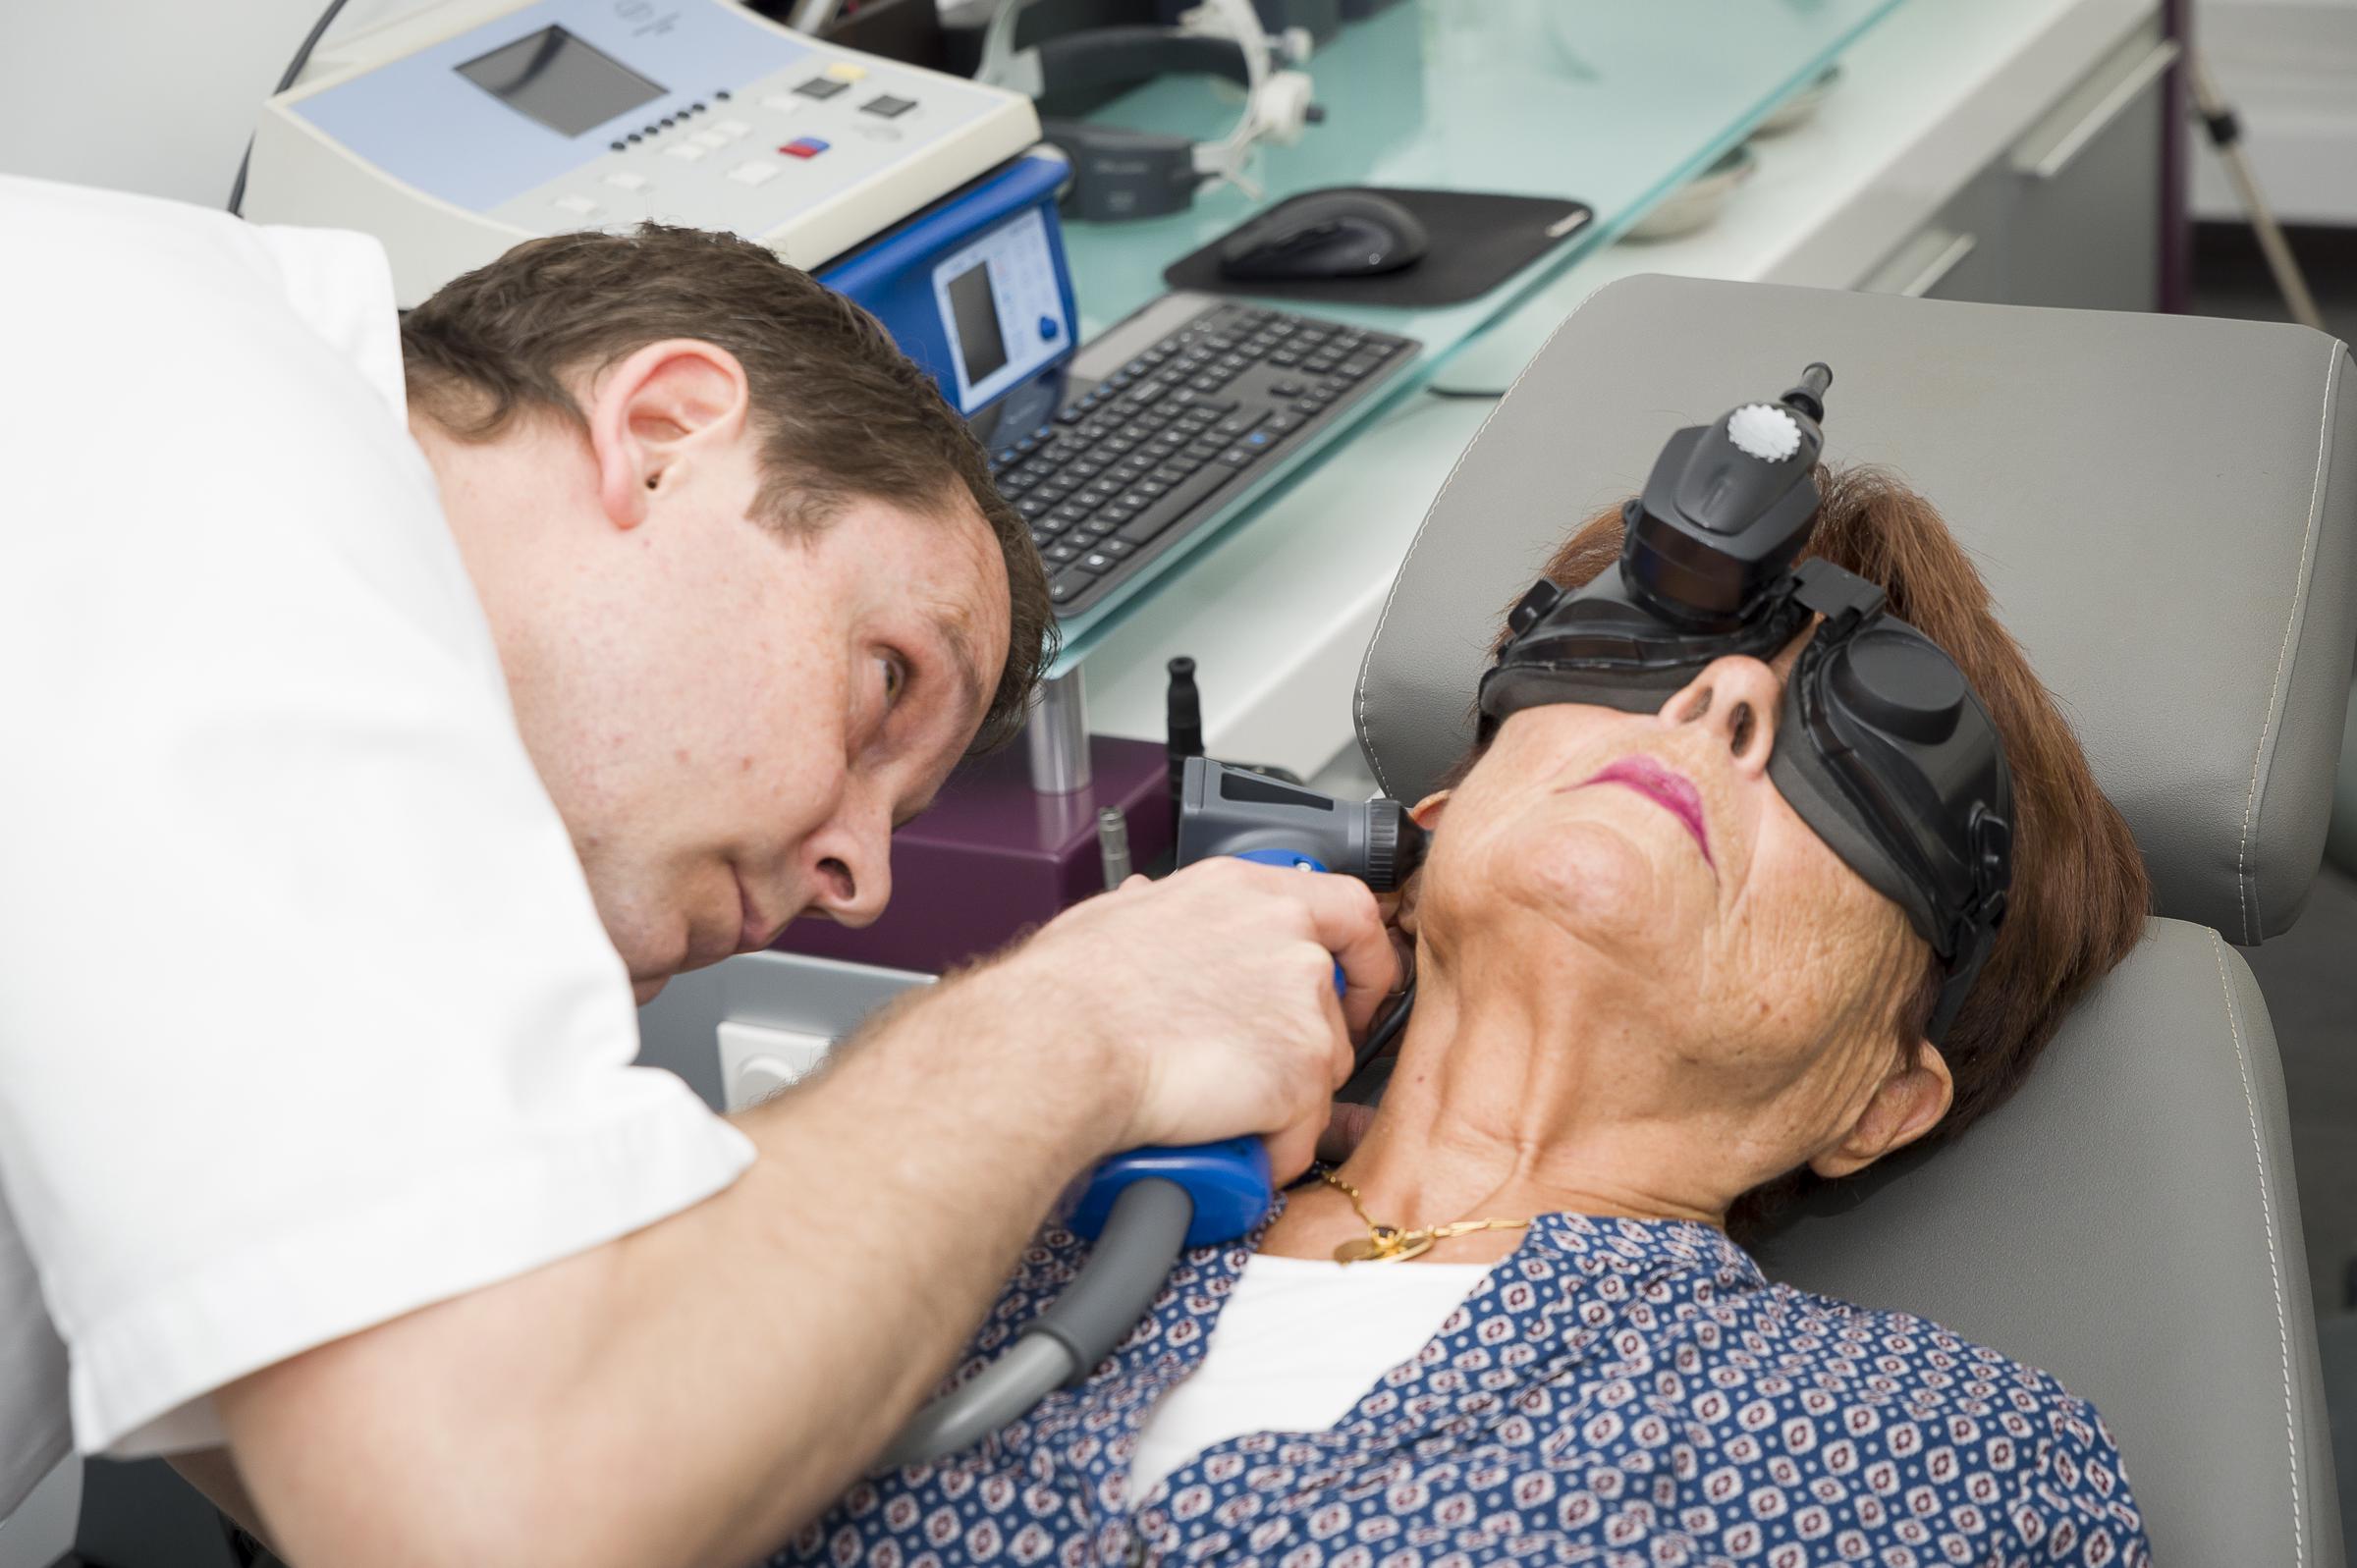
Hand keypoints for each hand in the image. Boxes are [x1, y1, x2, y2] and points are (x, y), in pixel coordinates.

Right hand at [980, 857, 1398, 1182]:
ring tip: (1219, 1112)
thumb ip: (1145, 906)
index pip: (1347, 908)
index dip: (1362, 956)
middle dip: (1308, 1047)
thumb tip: (1142, 899)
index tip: (1352, 987)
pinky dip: (1270, 1151)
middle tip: (1267, 1072)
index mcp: (1243, 892)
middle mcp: (1286, 936)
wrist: (1058, 1045)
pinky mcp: (1302, 1072)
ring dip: (1283, 1102)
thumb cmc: (1067, 991)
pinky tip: (1224, 1146)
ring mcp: (1302, 1004)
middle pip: (1337, 1003)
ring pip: (1323, 1071)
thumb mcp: (1109, 918)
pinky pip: (1303, 1132)